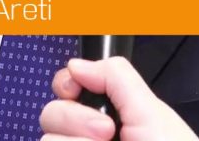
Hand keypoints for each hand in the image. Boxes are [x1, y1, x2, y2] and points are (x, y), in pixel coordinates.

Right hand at [40, 57, 196, 140]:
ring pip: (47, 140)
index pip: (69, 89)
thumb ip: (116, 78)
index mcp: (114, 116)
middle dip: (73, 117)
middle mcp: (92, 138)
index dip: (66, 84)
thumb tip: (78, 65)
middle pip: (50, 113)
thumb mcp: (152, 113)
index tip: (74, 89)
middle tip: (107, 132)